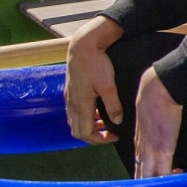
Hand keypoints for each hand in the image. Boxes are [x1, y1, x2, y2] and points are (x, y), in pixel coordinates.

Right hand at [66, 16, 123, 144]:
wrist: (83, 46)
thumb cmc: (96, 64)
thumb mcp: (108, 85)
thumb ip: (113, 105)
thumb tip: (117, 121)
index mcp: (80, 105)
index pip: (85, 134)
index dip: (100, 140)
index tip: (115, 136)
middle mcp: (72, 104)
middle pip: (78, 131)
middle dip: (94, 137)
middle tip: (110, 134)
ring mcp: (69, 97)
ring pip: (75, 121)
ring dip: (89, 126)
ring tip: (106, 123)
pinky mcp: (70, 90)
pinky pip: (74, 111)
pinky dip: (85, 117)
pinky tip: (97, 110)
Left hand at [132, 68, 183, 178]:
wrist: (157, 91)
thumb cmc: (153, 96)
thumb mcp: (146, 111)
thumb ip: (150, 121)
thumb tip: (157, 119)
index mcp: (140, 140)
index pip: (139, 162)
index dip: (143, 173)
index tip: (150, 179)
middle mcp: (143, 149)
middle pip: (141, 173)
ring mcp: (152, 151)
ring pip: (148, 176)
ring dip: (156, 186)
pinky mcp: (164, 150)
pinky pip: (163, 172)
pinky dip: (168, 180)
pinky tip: (175, 183)